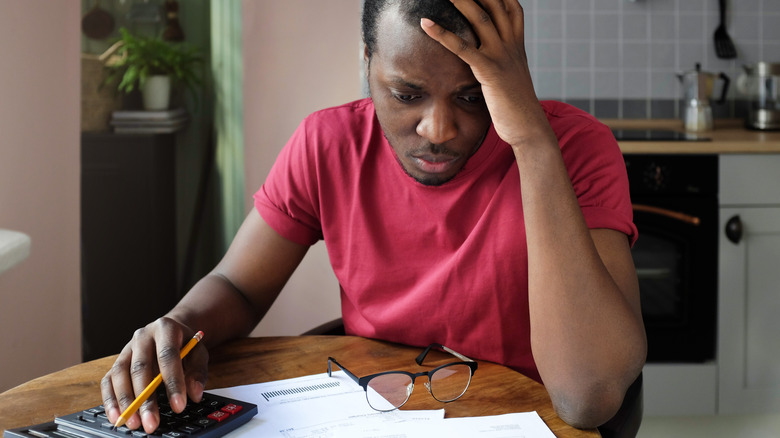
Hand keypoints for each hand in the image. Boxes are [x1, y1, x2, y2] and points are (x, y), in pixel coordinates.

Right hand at [100, 317, 208, 432]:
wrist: (169, 331)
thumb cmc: (184, 344)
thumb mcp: (198, 352)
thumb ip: (198, 372)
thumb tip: (194, 394)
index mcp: (165, 328)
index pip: (168, 355)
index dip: (173, 382)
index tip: (179, 406)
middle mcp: (142, 336)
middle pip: (140, 367)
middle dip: (146, 398)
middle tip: (152, 422)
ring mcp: (126, 348)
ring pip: (120, 374)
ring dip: (126, 402)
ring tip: (134, 424)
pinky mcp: (117, 362)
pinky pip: (108, 381)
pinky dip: (110, 400)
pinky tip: (117, 417)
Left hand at [420, 0, 553, 148]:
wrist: (529, 128)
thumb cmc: (517, 108)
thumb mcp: (511, 78)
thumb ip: (503, 63)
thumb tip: (491, 59)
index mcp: (517, 45)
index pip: (511, 7)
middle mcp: (511, 45)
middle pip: (495, 5)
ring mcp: (502, 57)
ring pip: (480, 19)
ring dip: (461, 1)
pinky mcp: (490, 72)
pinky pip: (463, 48)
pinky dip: (442, 34)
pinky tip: (426, 24)